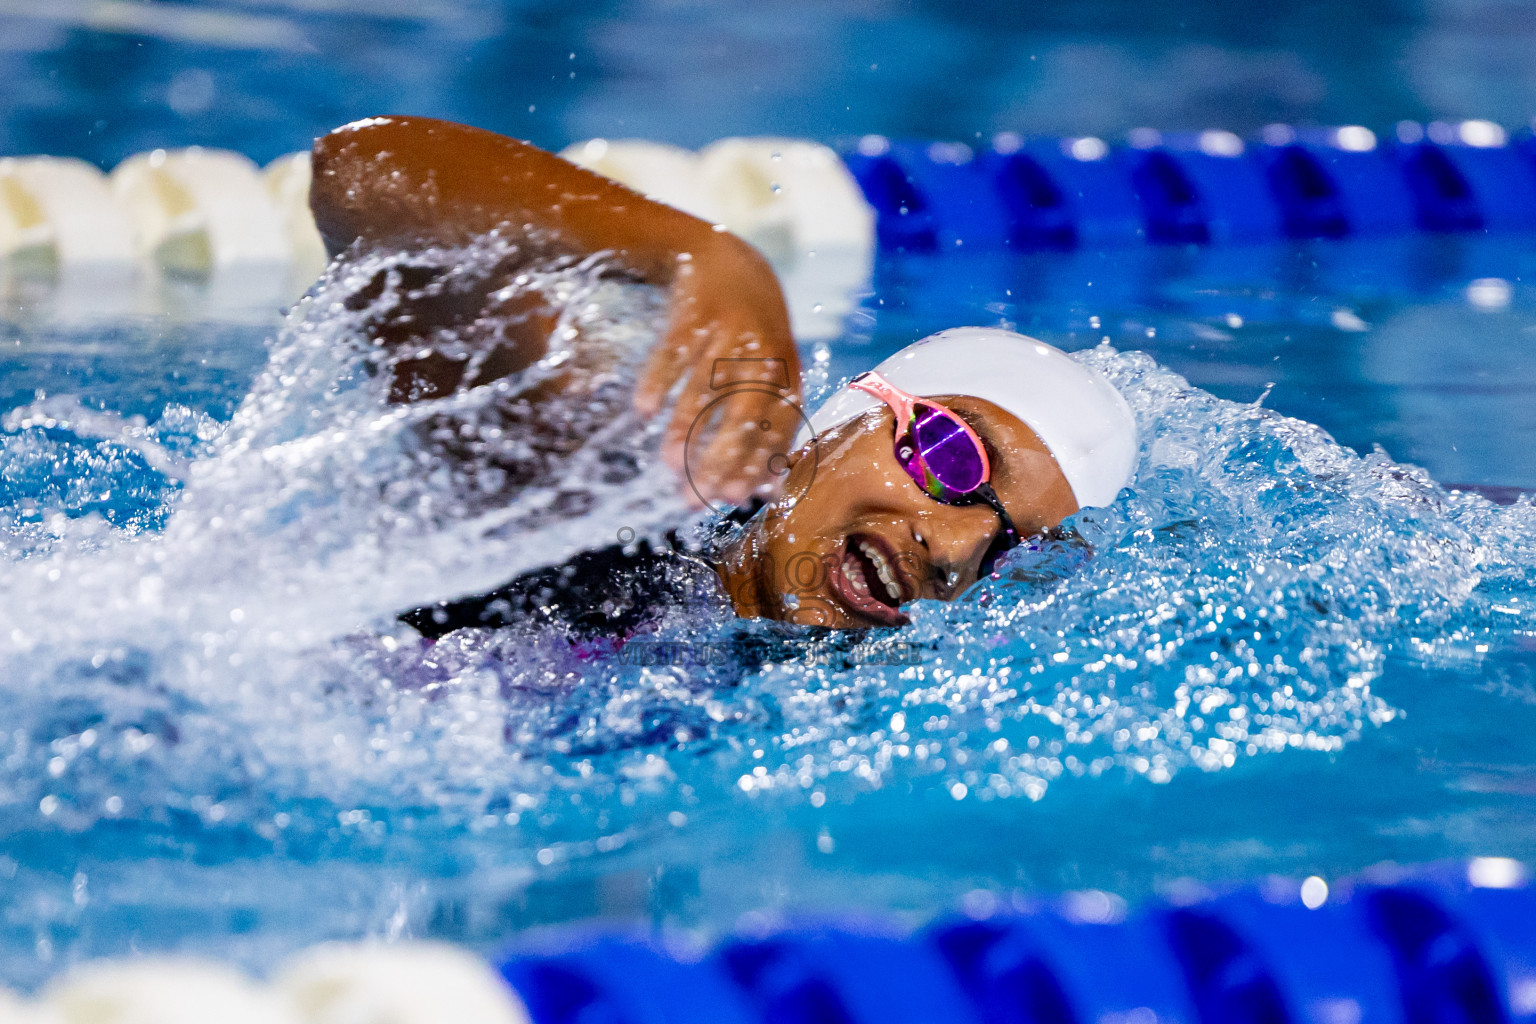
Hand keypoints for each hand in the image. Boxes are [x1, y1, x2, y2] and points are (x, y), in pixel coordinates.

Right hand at [633, 233, 802, 508]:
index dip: (756, 464)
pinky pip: (674, 354)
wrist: (726, 261)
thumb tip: (763, 492)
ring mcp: (730, 331)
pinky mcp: (697, 312)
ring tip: (667, 463)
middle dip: (720, 459)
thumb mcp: (771, 373)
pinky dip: (658, 382)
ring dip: (686, 430)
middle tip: (696, 494)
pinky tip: (644, 412)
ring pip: (706, 390)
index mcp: (787, 372)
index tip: (732, 499)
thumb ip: (769, 425)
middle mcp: (763, 352)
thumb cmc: (749, 336)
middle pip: (744, 414)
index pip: (776, 427)